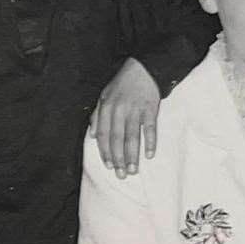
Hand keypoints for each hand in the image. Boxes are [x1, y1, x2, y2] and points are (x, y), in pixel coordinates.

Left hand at [89, 57, 160, 177]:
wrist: (143, 68)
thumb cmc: (122, 84)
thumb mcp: (105, 96)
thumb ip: (98, 115)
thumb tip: (94, 135)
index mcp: (106, 107)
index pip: (104, 135)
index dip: (106, 152)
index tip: (109, 166)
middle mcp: (119, 110)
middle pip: (117, 139)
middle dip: (118, 159)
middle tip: (121, 175)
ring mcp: (135, 109)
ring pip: (132, 137)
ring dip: (132, 155)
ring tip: (133, 170)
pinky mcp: (150, 108)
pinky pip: (150, 128)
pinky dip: (150, 142)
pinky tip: (149, 154)